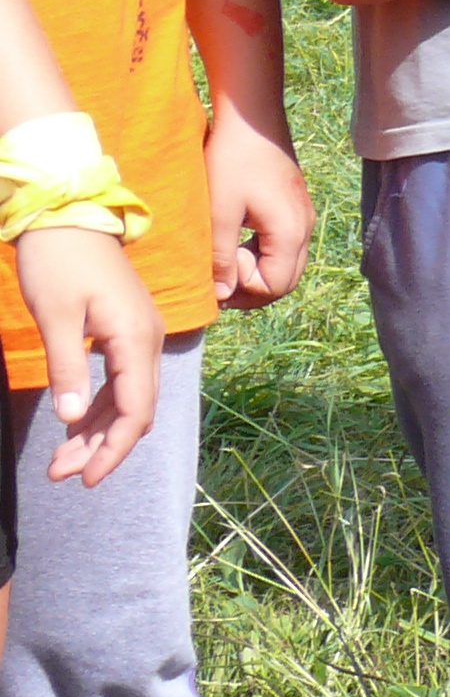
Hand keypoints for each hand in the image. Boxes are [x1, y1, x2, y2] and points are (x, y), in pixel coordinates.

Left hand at [13, 223, 163, 485]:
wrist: (69, 216)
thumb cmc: (58, 261)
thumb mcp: (55, 316)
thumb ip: (66, 368)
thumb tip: (69, 419)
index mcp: (134, 338)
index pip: (135, 410)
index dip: (113, 449)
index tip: (86, 479)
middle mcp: (147, 340)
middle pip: (135, 409)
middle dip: (100, 447)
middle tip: (60, 474)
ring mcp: (139, 334)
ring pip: (128, 397)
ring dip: (97, 431)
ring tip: (61, 459)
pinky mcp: (126, 330)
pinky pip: (121, 380)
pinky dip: (98, 407)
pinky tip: (74, 423)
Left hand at [203, 99, 311, 307]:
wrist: (251, 119)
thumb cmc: (232, 161)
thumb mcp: (219, 212)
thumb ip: (221, 257)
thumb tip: (220, 295)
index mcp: (289, 232)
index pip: (275, 287)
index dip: (243, 289)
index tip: (218, 268)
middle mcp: (305, 228)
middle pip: (285, 280)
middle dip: (251, 285)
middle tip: (218, 273)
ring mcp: (303, 216)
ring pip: (286, 263)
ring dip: (256, 268)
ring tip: (226, 254)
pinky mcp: (295, 207)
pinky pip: (285, 245)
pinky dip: (263, 252)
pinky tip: (238, 236)